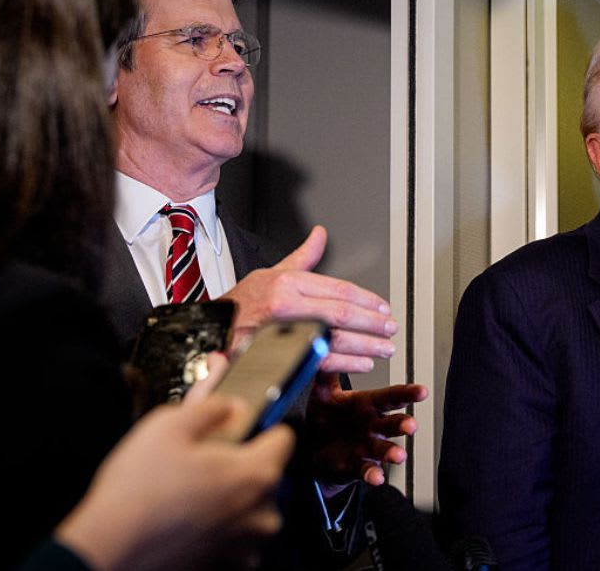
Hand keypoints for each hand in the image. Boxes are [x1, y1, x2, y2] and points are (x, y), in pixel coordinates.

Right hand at [55, 397, 294, 570]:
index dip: (260, 427)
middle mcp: (263, 514)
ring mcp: (248, 546)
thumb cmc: (136, 493)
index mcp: (257, 475)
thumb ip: (212, 408)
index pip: (284, 437)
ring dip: (230, 499)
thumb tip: (232, 405)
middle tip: (200, 463)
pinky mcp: (230, 567)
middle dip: (240, 465)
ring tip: (188, 494)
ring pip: (251, 507)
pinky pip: (235, 536)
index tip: (239, 429)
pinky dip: (218, 527)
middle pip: (267, 474)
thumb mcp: (167, 426)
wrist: (107, 553)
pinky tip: (186, 520)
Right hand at [222, 226, 396, 373]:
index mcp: (288, 281)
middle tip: (391, 328)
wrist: (209, 329)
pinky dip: (345, 364)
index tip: (384, 308)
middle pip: (341, 312)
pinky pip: (318, 360)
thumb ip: (302, 257)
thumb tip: (320, 234)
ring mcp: (281, 331)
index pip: (339, 289)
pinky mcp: (278, 354)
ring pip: (334, 337)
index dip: (367, 299)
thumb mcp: (271, 272)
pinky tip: (362, 364)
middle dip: (372, 322)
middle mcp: (286, 304)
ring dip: (366, 345)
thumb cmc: (241, 303)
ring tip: (384, 348)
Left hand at [305, 374, 427, 485]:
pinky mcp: (357, 464)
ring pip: (385, 448)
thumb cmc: (325, 414)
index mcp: (368, 403)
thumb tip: (324, 343)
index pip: (391, 396)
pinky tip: (377, 477)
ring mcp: (367, 445)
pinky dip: (373, 474)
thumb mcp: (323, 390)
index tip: (422, 391)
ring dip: (393, 452)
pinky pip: (367, 469)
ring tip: (398, 456)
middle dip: (403, 424)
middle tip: (411, 425)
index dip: (407, 393)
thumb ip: (327, 371)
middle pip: (393, 422)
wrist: (313, 445)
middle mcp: (373, 424)